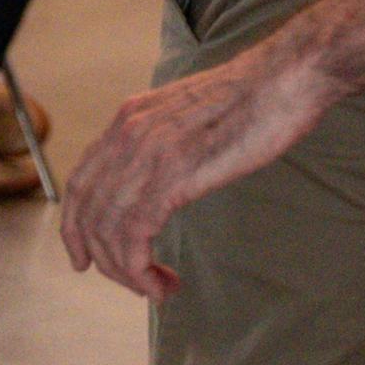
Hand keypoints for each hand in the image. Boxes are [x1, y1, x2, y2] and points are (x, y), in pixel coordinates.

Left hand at [60, 40, 340, 300]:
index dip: (75, 225)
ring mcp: (148, 152)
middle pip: (87, 209)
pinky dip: (139, 268)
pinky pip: (134, 233)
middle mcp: (129, 133)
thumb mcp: (195, 111)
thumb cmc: (260, 94)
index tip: (85, 256)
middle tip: (127, 283)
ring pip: (108, 228)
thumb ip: (170, 138)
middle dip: (98, 256)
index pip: (82, 180)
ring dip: (125, 271)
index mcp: (132, 116)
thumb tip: (169, 173)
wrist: (289, 75)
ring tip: (156, 289)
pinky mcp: (173, 173)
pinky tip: (162, 281)